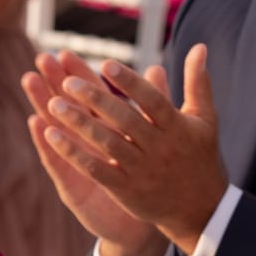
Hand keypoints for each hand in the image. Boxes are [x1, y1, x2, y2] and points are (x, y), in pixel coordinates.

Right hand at [22, 53, 163, 255]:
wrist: (142, 226)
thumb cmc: (145, 178)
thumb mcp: (151, 139)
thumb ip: (154, 104)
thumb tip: (158, 70)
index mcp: (107, 129)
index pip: (91, 96)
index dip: (79, 75)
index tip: (66, 52)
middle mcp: (87, 143)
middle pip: (70, 107)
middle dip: (56, 82)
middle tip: (42, 58)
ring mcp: (78, 163)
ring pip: (58, 129)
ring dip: (44, 105)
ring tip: (31, 82)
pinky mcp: (74, 185)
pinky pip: (59, 162)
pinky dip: (48, 144)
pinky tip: (37, 125)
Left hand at [31, 46, 228, 254]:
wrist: (202, 209)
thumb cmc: (200, 156)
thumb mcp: (205, 118)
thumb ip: (197, 82)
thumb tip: (199, 46)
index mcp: (177, 127)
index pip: (152, 100)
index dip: (130, 82)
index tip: (106, 64)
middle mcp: (159, 147)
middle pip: (125, 120)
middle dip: (95, 99)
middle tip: (66, 81)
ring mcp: (142, 169)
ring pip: (107, 143)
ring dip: (79, 123)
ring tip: (53, 104)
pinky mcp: (127, 189)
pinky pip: (96, 169)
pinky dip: (73, 153)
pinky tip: (51, 135)